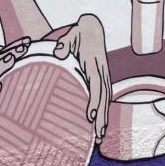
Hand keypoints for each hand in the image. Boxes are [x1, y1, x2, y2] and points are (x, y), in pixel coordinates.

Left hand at [53, 14, 111, 140]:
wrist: (92, 29)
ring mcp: (104, 77)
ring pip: (106, 101)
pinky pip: (104, 98)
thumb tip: (59, 52)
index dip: (94, 101)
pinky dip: (103, 112)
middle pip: (103, 98)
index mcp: (95, 64)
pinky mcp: (102, 80)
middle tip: (97, 135)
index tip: (91, 115)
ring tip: (99, 136)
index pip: (96, 85)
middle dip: (101, 117)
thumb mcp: (71, 34)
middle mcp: (102, 73)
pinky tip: (99, 125)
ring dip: (103, 118)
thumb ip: (65, 43)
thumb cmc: (79, 33)